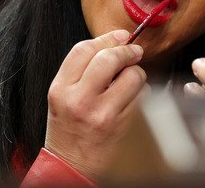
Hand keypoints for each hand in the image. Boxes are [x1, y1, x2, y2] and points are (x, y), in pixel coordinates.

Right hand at [45, 30, 148, 178]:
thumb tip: (115, 42)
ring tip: (128, 84)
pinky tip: (132, 102)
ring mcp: (102, 114)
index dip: (107, 38)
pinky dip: (142, 95)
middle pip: (109, 58)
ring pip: (133, 76)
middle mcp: (80, 100)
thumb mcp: (62, 97)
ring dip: (136, 75)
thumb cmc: (68, 131)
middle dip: (127, 51)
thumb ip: (81, 70)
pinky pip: (143, 97)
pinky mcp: (123, 126)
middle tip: (134, 52)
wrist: (72, 168)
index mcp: (61, 89)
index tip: (120, 37)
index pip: (84, 49)